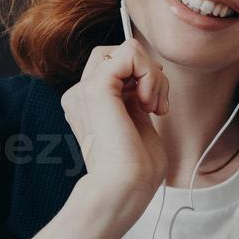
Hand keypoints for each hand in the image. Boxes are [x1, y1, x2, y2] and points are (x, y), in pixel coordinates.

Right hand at [60, 39, 168, 226]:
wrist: (124, 188)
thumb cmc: (136, 170)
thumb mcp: (139, 121)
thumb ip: (137, 95)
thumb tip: (150, 72)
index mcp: (90, 103)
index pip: (117, 65)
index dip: (144, 77)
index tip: (155, 108)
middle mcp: (82, 94)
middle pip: (119, 52)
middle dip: (149, 71)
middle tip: (156, 105)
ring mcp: (85, 89)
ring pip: (128, 50)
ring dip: (153, 75)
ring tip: (153, 107)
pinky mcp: (96, 86)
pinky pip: (130, 53)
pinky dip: (150, 74)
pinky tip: (148, 104)